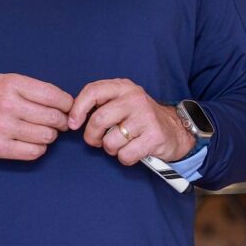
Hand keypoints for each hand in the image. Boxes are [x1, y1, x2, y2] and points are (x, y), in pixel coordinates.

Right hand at [0, 74, 72, 160]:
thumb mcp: (9, 81)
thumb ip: (35, 89)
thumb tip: (66, 103)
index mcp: (12, 85)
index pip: (53, 95)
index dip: (67, 103)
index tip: (68, 107)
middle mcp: (7, 106)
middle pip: (52, 117)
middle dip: (62, 121)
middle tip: (60, 122)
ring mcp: (2, 128)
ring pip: (46, 136)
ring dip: (51, 135)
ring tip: (45, 130)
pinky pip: (33, 152)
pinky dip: (40, 148)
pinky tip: (34, 141)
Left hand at [68, 79, 194, 165]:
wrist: (173, 128)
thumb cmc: (138, 117)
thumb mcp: (121, 101)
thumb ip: (100, 103)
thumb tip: (72, 118)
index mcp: (123, 87)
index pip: (93, 91)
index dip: (78, 109)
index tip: (74, 124)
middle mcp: (134, 98)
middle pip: (98, 120)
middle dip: (92, 136)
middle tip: (96, 141)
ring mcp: (146, 117)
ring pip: (110, 141)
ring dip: (110, 149)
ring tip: (121, 143)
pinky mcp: (154, 136)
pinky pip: (125, 155)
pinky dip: (125, 158)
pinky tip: (133, 150)